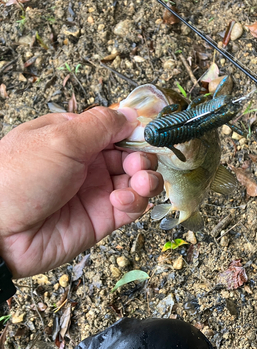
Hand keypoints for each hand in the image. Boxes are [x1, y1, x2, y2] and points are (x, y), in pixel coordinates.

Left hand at [0, 107, 163, 277]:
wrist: (0, 233)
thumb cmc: (17, 180)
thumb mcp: (59, 138)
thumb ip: (100, 125)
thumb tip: (129, 114)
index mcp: (74, 138)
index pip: (116, 129)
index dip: (135, 131)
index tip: (149, 134)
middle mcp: (87, 164)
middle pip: (131, 155)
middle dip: (142, 156)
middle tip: (137, 163)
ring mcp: (96, 191)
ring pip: (138, 181)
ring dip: (146, 179)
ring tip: (139, 182)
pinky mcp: (103, 218)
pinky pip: (133, 207)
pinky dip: (135, 202)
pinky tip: (120, 201)